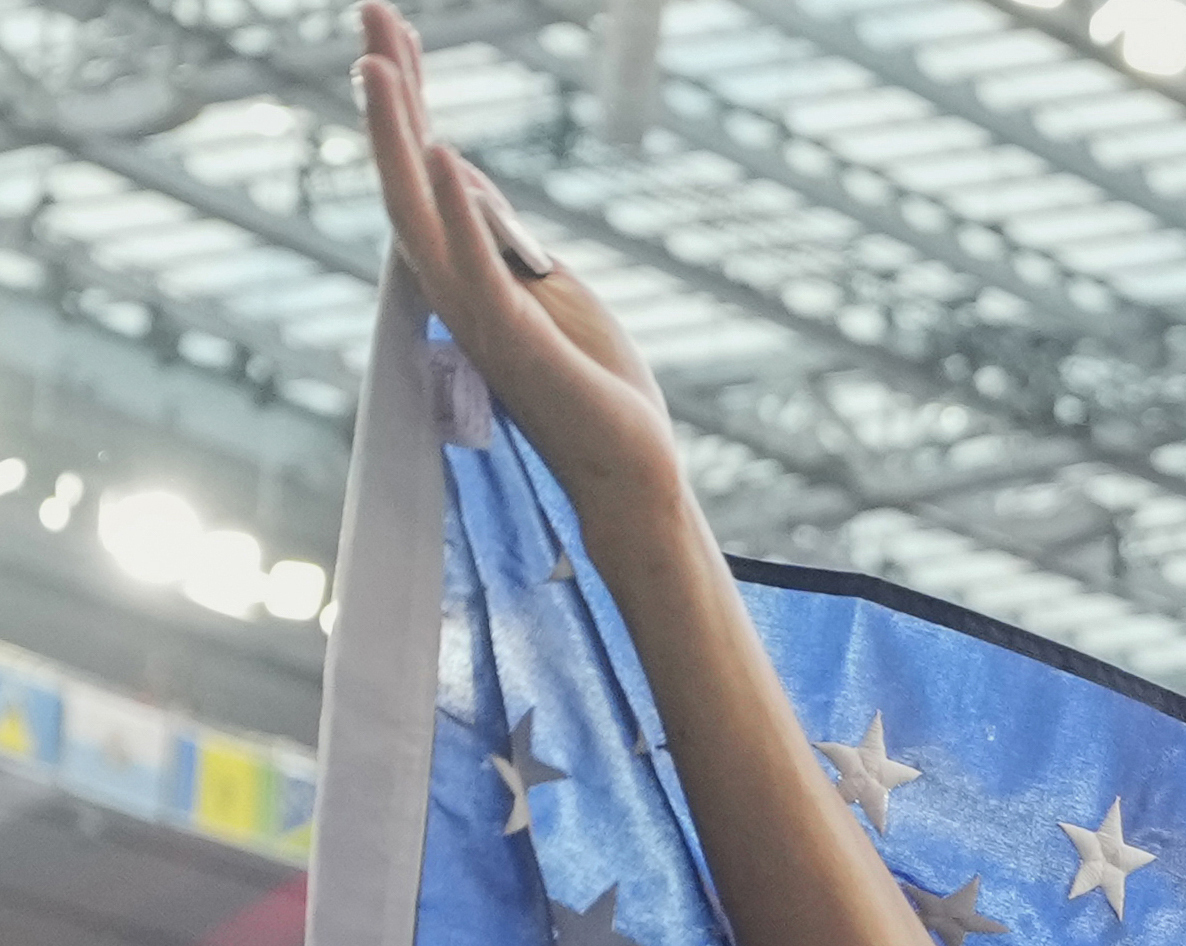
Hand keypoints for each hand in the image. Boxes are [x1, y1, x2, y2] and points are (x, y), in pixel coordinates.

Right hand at [354, 2, 683, 503]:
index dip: (409, 100)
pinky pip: (478, 269)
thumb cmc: (595, 387)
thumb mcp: (551, 289)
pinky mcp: (515, 343)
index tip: (389, 32)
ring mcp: (477, 316)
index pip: (426, 170)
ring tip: (378, 64)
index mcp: (467, 271)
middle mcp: (455, 287)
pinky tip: (445, 154)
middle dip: (389, 95)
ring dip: (399, 137)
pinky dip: (460, 211)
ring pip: (420, 214)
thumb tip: (455, 169)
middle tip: (370, 13)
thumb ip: (498, 234)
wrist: (627, 472)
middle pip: (406, 176)